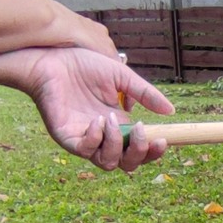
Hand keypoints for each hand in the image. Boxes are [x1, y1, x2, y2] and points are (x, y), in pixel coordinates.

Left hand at [18, 47, 172, 171]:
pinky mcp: (67, 137)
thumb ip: (145, 94)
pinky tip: (95, 120)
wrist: (51, 59)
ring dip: (116, 145)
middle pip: (128, 164)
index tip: (162, 139)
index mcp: (119, 125)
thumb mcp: (121, 78)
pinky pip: (84, 151)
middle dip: (139, 152)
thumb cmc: (83, 66)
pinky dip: (94, 139)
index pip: (140, 149)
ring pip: (108, 163)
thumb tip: (171, 111)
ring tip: (110, 118)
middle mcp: (103, 137)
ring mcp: (85, 139)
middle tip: (141, 130)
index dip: (153, 151)